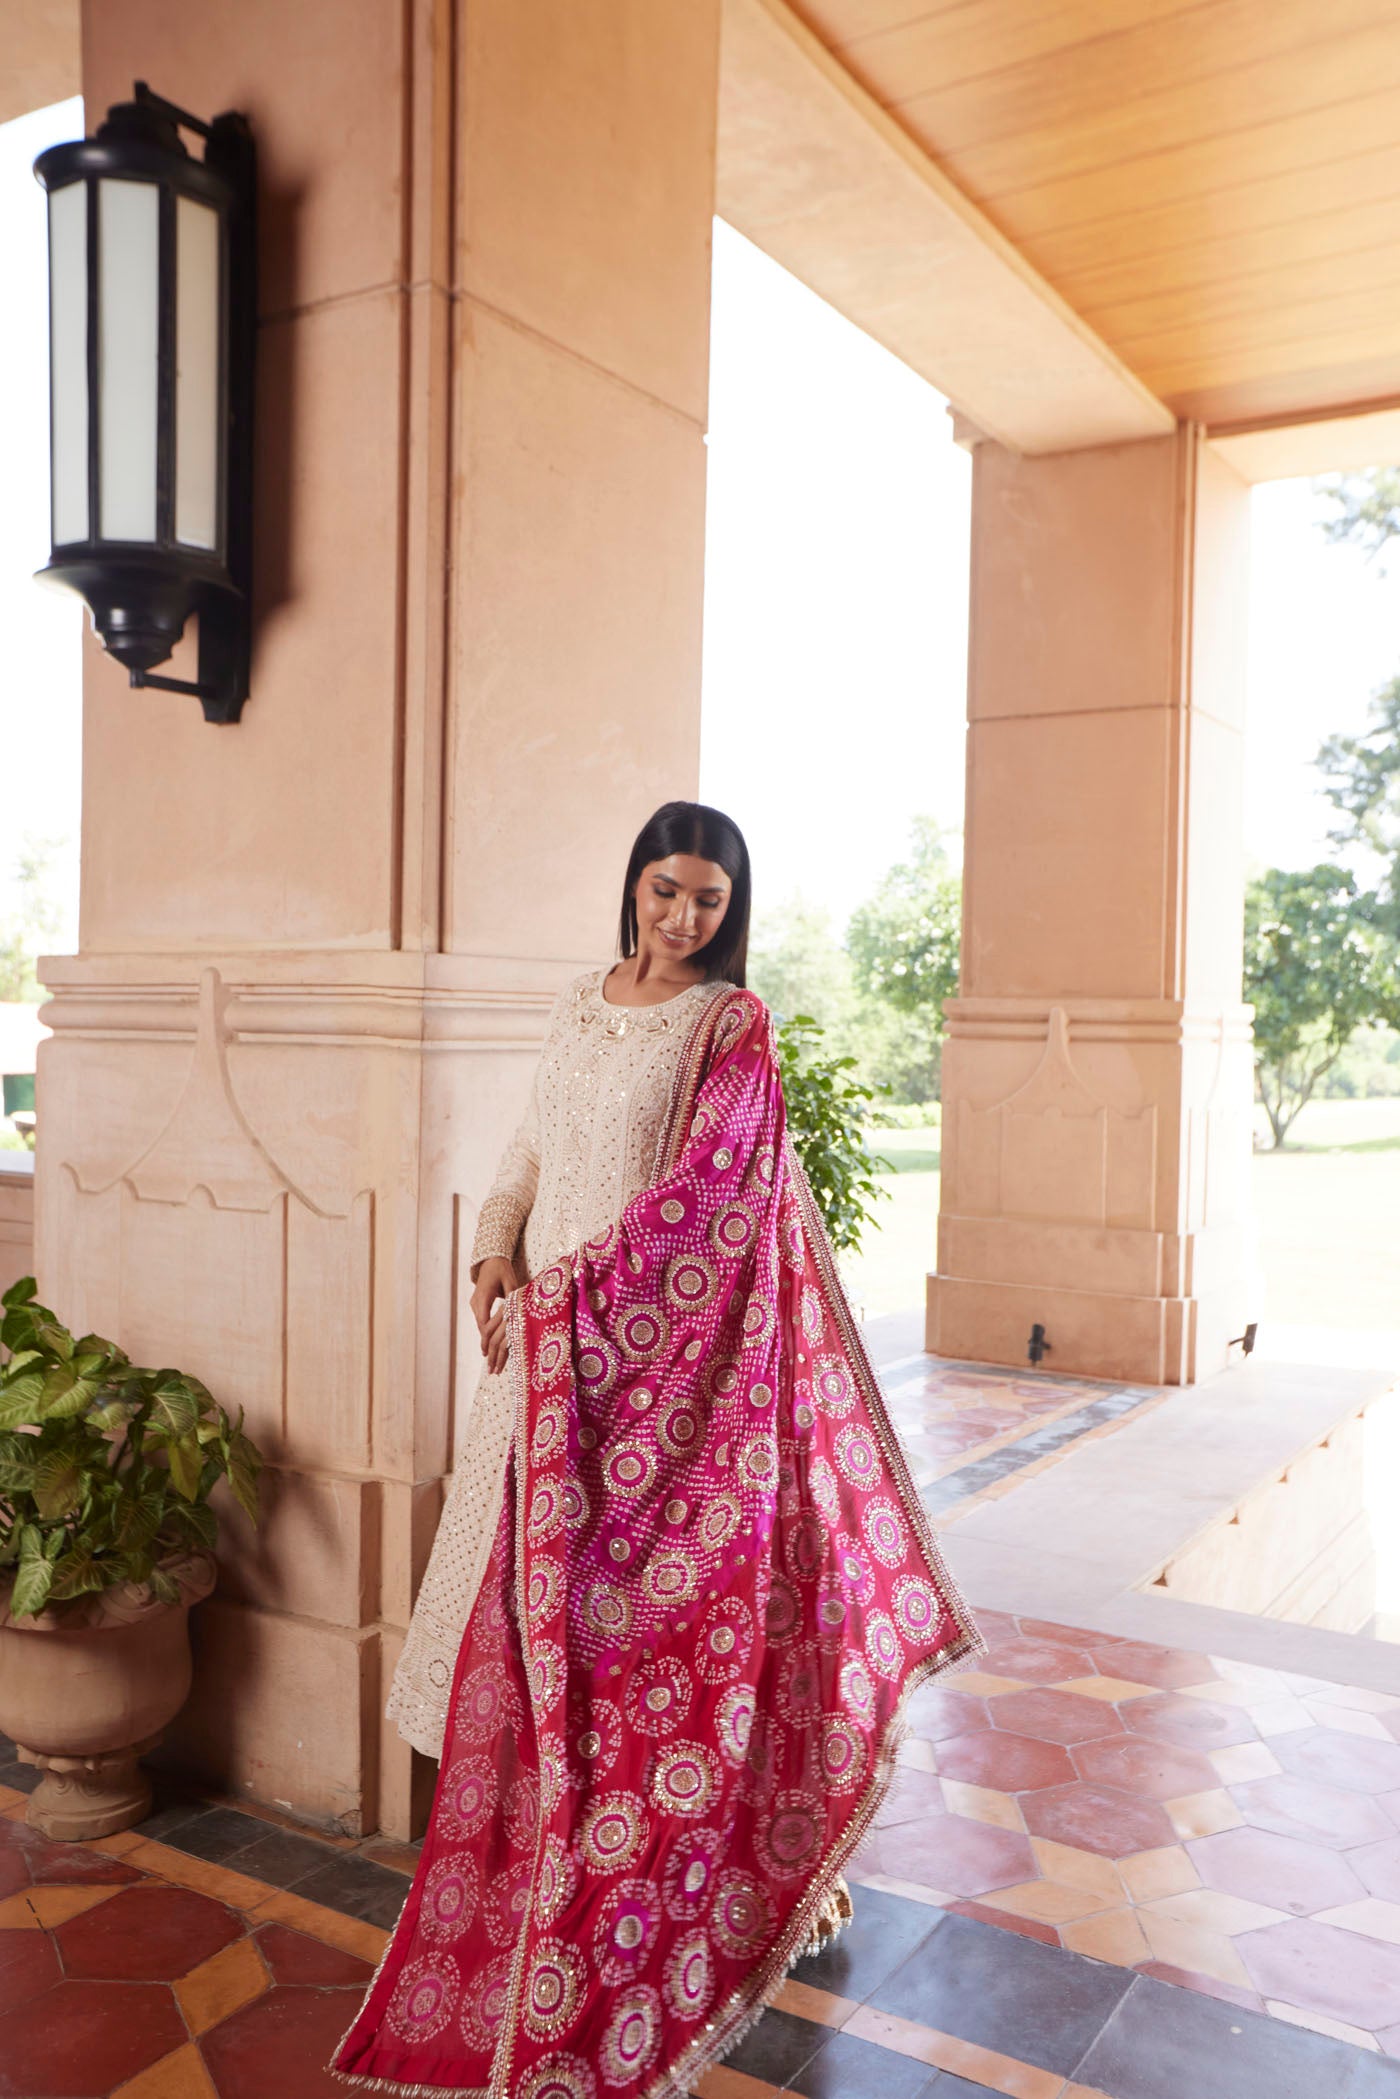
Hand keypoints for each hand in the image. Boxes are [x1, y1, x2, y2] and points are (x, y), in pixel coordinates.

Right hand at [472, 1257, 518, 1375]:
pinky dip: (487, 1333)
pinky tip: (490, 1346)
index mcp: (484, 1297)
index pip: (485, 1323)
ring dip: (486, 1342)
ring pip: (481, 1326)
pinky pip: (482, 1321)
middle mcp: (476, 1302)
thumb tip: (523, 1314)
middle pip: (481, 1329)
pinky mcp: (477, 1304)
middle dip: (487, 1347)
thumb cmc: (502, 1269)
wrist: (489, 1259)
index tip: (494, 1353)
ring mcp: (475, 1303)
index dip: (489, 1340)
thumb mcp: (511, 1282)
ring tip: (491, 1361)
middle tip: (492, 1367)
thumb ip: (515, 1299)